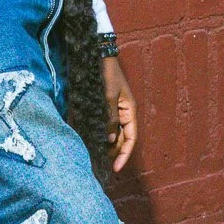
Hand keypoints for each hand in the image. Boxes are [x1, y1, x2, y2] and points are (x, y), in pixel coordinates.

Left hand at [102, 55, 136, 173]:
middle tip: (103, 166)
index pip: (131, 138)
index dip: (124, 154)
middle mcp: (124, 113)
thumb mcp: (108, 96)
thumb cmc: (107, 74)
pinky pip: (105, 125)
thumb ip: (110, 118)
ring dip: (107, 146)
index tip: (116, 168)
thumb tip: (110, 140)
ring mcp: (114, 110)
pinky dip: (100, 135)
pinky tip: (92, 142)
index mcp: (129, 111)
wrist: (98, 56)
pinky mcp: (104, 107)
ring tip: (97, 158)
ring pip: (113, 133)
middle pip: (122, 138)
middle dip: (115, 153)